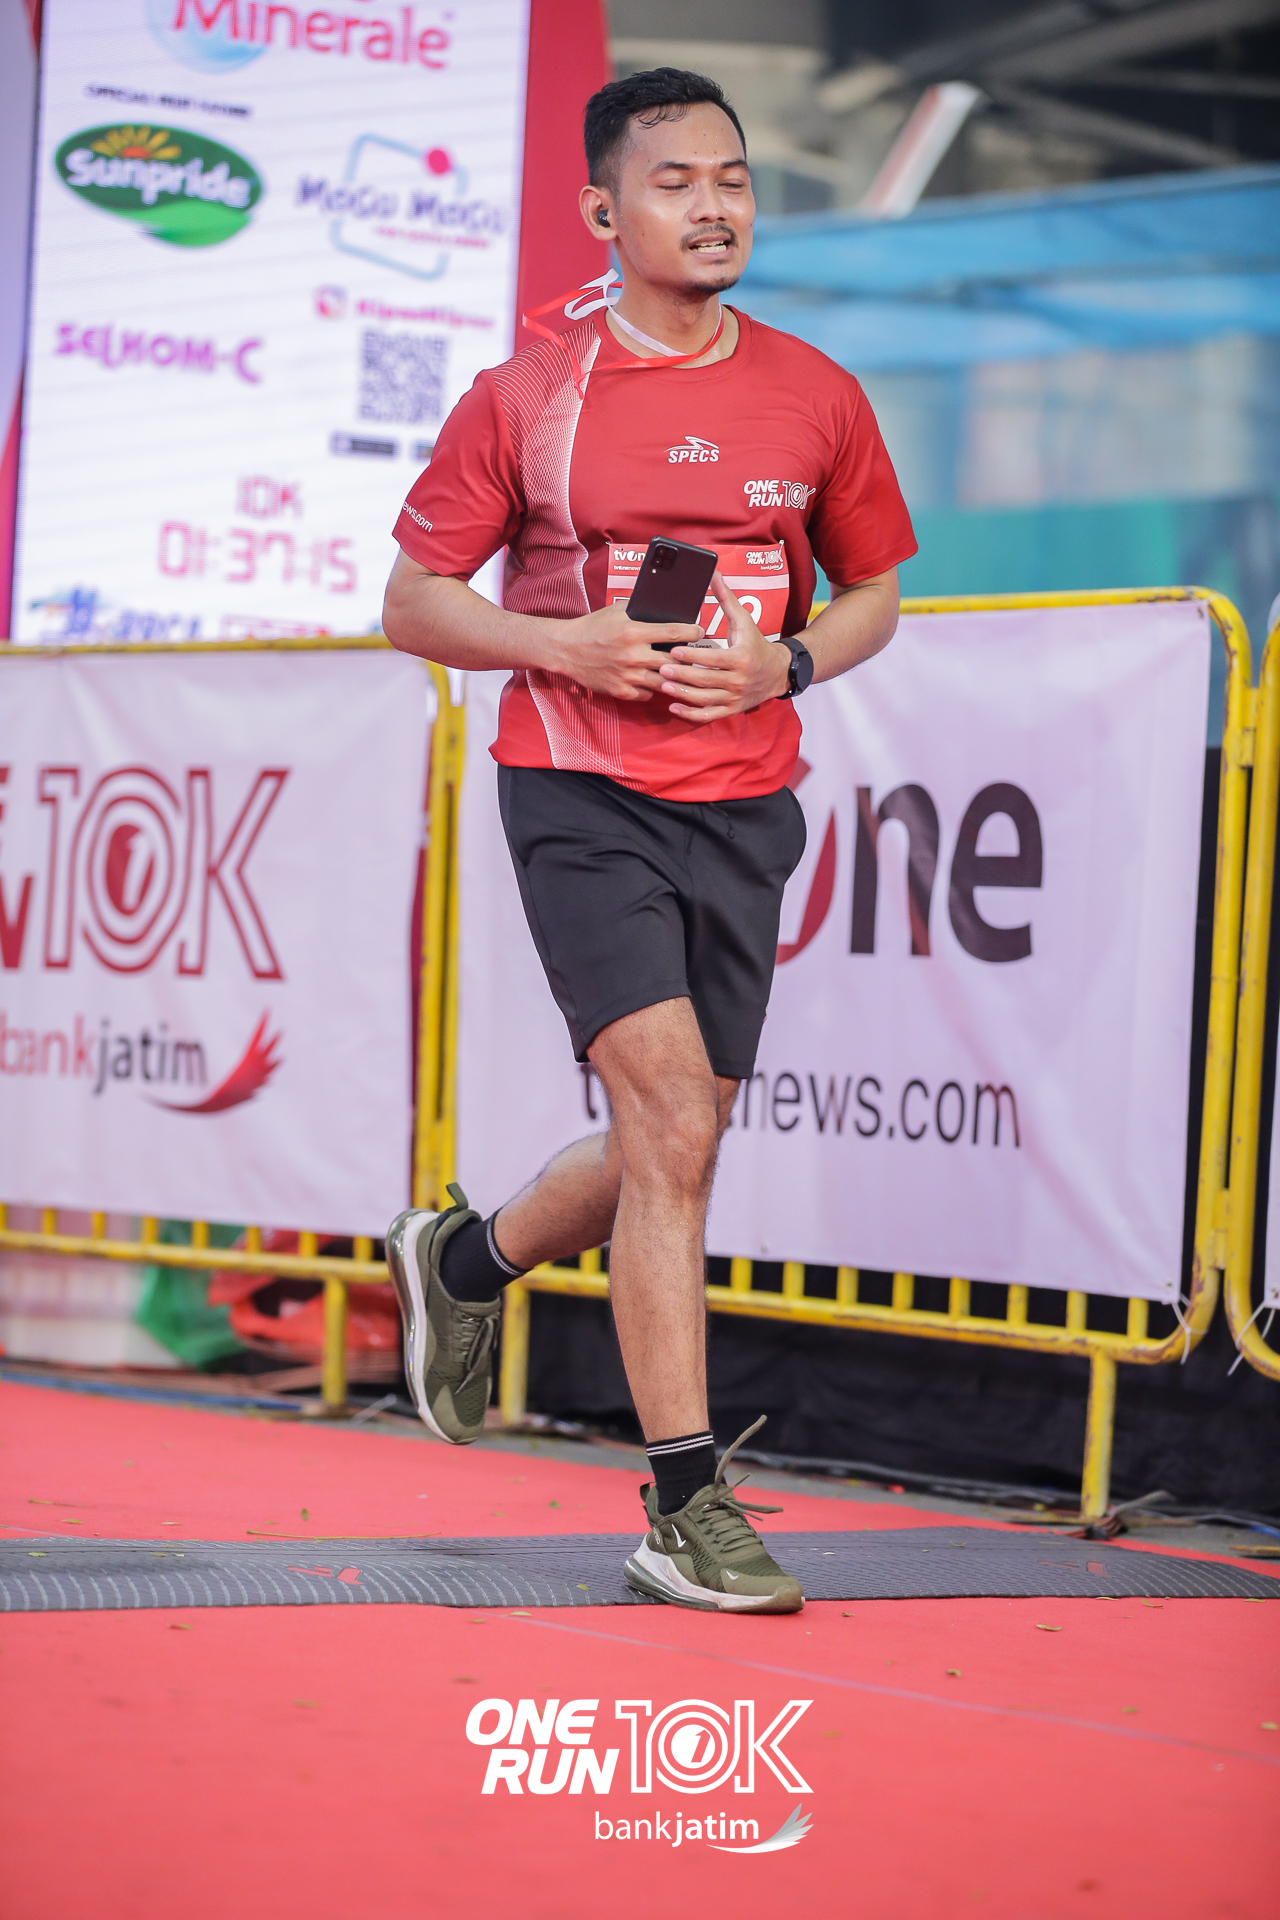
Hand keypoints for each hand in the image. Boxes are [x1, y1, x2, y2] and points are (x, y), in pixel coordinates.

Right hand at [551, 602, 704, 701]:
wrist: (566, 649)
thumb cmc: (592, 627)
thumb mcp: (616, 611)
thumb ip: (640, 611)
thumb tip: (664, 607)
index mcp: (634, 632)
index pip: (675, 632)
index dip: (692, 632)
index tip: (699, 632)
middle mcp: (633, 655)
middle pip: (675, 661)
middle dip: (687, 658)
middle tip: (694, 656)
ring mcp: (627, 676)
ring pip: (664, 682)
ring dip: (673, 678)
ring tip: (679, 673)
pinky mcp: (620, 691)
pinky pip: (647, 695)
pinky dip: (652, 689)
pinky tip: (654, 682)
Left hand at [657, 571, 789, 722]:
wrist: (777, 672)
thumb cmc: (756, 644)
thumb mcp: (744, 620)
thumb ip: (727, 599)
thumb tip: (714, 574)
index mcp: (741, 658)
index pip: (714, 659)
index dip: (693, 656)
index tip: (674, 650)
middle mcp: (738, 680)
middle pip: (706, 680)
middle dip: (682, 675)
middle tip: (661, 668)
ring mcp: (734, 697)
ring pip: (705, 699)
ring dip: (682, 694)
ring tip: (663, 686)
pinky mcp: (731, 709)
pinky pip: (709, 715)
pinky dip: (691, 714)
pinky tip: (674, 707)